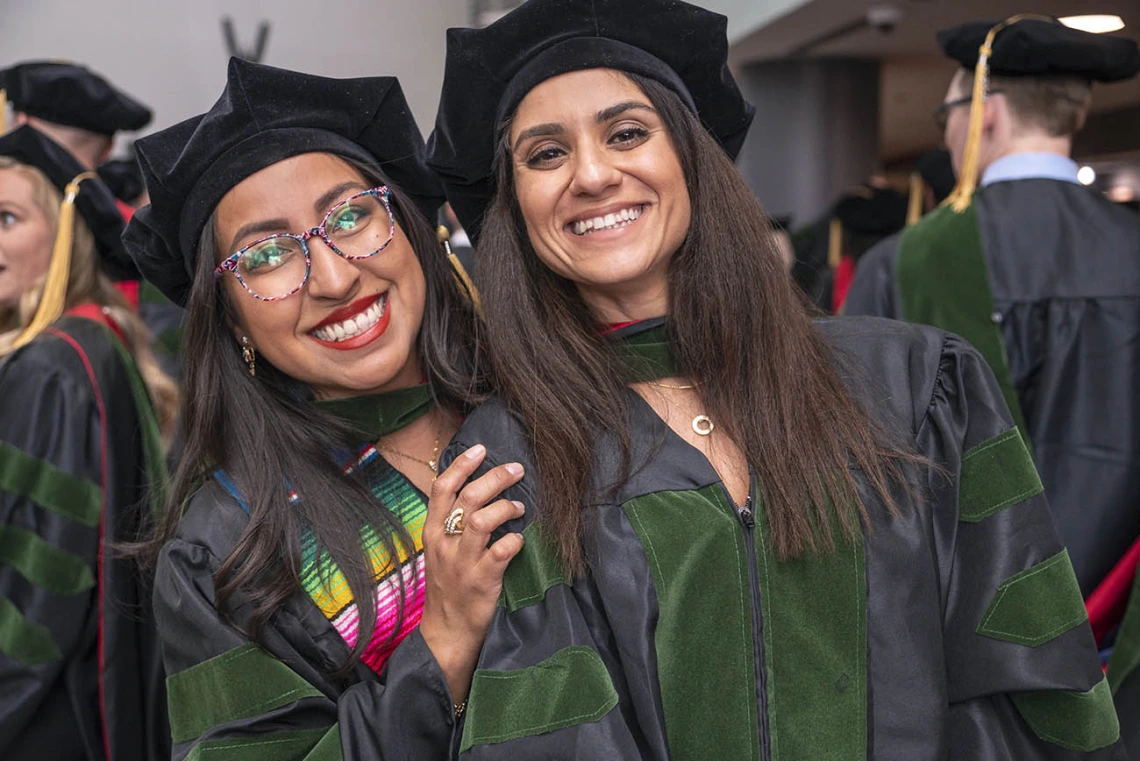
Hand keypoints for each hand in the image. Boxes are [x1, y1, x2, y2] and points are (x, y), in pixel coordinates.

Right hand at [419, 444, 525, 702]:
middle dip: (495, 478)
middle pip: (467, 498)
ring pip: (482, 520)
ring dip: (506, 507)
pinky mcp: (480, 581)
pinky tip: (520, 540)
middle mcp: (444, 543)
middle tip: (516, 470)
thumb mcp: (441, 551)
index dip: (462, 464)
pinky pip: (500, 552)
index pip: (442, 488)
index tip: (481, 449)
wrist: (446, 633)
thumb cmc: (448, 586)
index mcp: (432, 532)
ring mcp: (461, 562)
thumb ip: (454, 523)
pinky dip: (514, 541)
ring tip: (521, 508)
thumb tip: (478, 490)